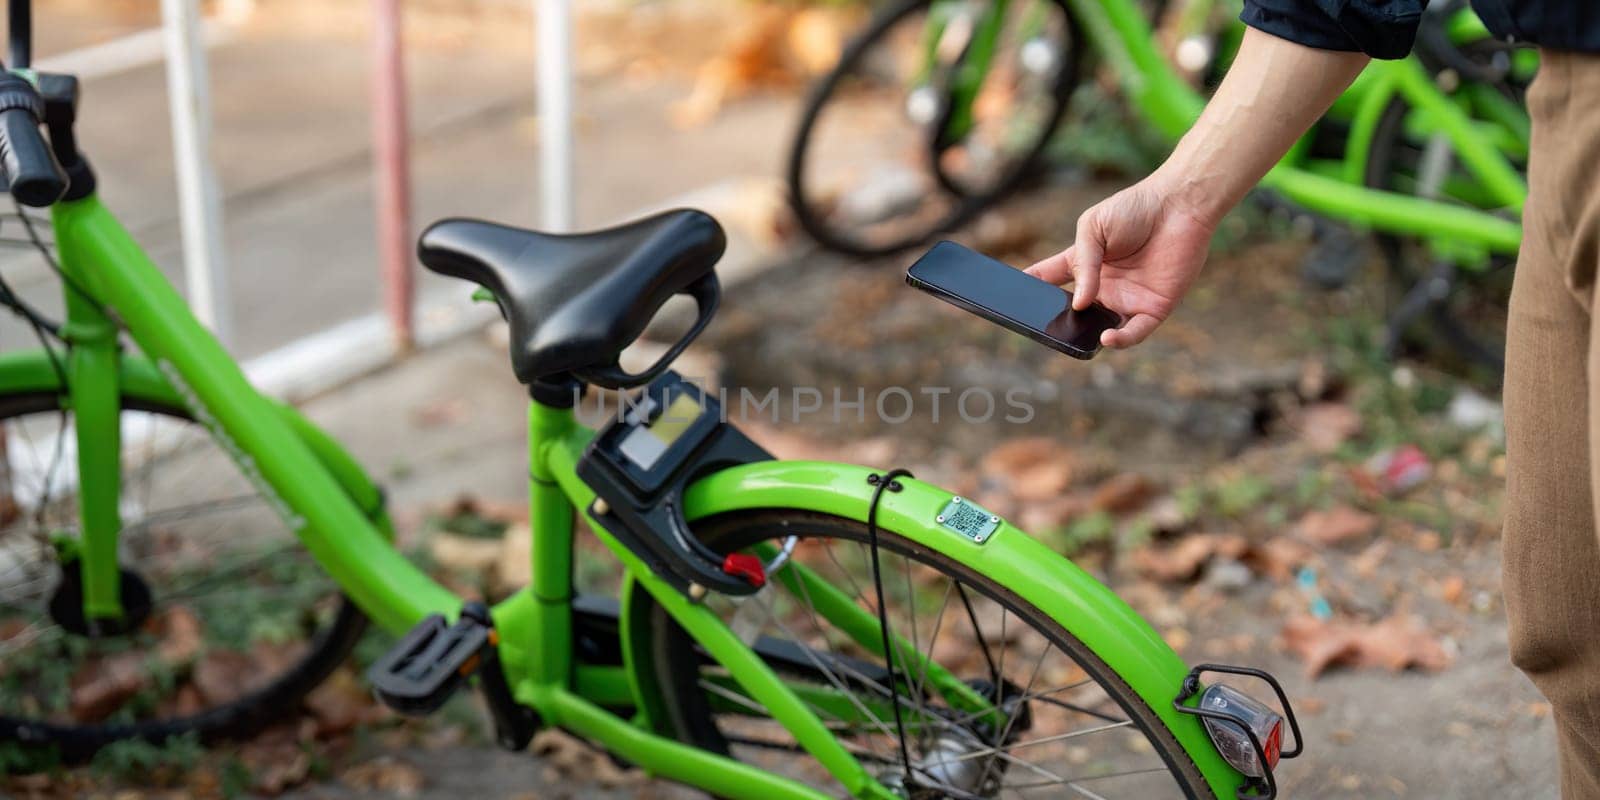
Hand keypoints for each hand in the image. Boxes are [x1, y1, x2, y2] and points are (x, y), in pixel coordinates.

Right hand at [1025, 178, 1215, 348]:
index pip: (1050, 280)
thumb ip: (1082, 264)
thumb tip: (1077, 304)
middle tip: (1040, 326)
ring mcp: (1127, 299)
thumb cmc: (1135, 208)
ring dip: (1086, 336)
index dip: (1031, 288)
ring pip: (1101, 328)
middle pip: (1073, 313)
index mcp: (1084, 264)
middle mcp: (1103, 286)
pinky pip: (1134, 332)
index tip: (1009, 301)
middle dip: (1056, 322)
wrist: (1179, 204)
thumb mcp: (1093, 227)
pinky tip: (1106, 336)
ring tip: (1071, 335)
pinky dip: (1120, 340)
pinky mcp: (1154, 308)